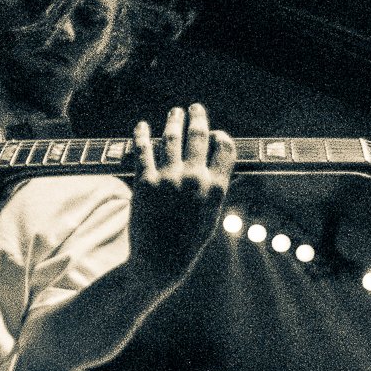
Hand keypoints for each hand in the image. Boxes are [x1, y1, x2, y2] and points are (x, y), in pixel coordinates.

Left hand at [127, 104, 235, 284]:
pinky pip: (143, 150)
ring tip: (174, 112)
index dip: (220, 136)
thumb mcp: (211, 217)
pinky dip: (142, 134)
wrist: (159, 262)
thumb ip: (217, 191)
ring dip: (173, 120)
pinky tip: (142, 126)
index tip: (214, 132)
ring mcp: (169, 179)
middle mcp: (194, 180)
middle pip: (199, 136)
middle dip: (198, 117)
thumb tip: (227, 173)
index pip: (225, 148)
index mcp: (216, 188)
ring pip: (172, 137)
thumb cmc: (187, 242)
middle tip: (194, 108)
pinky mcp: (144, 183)